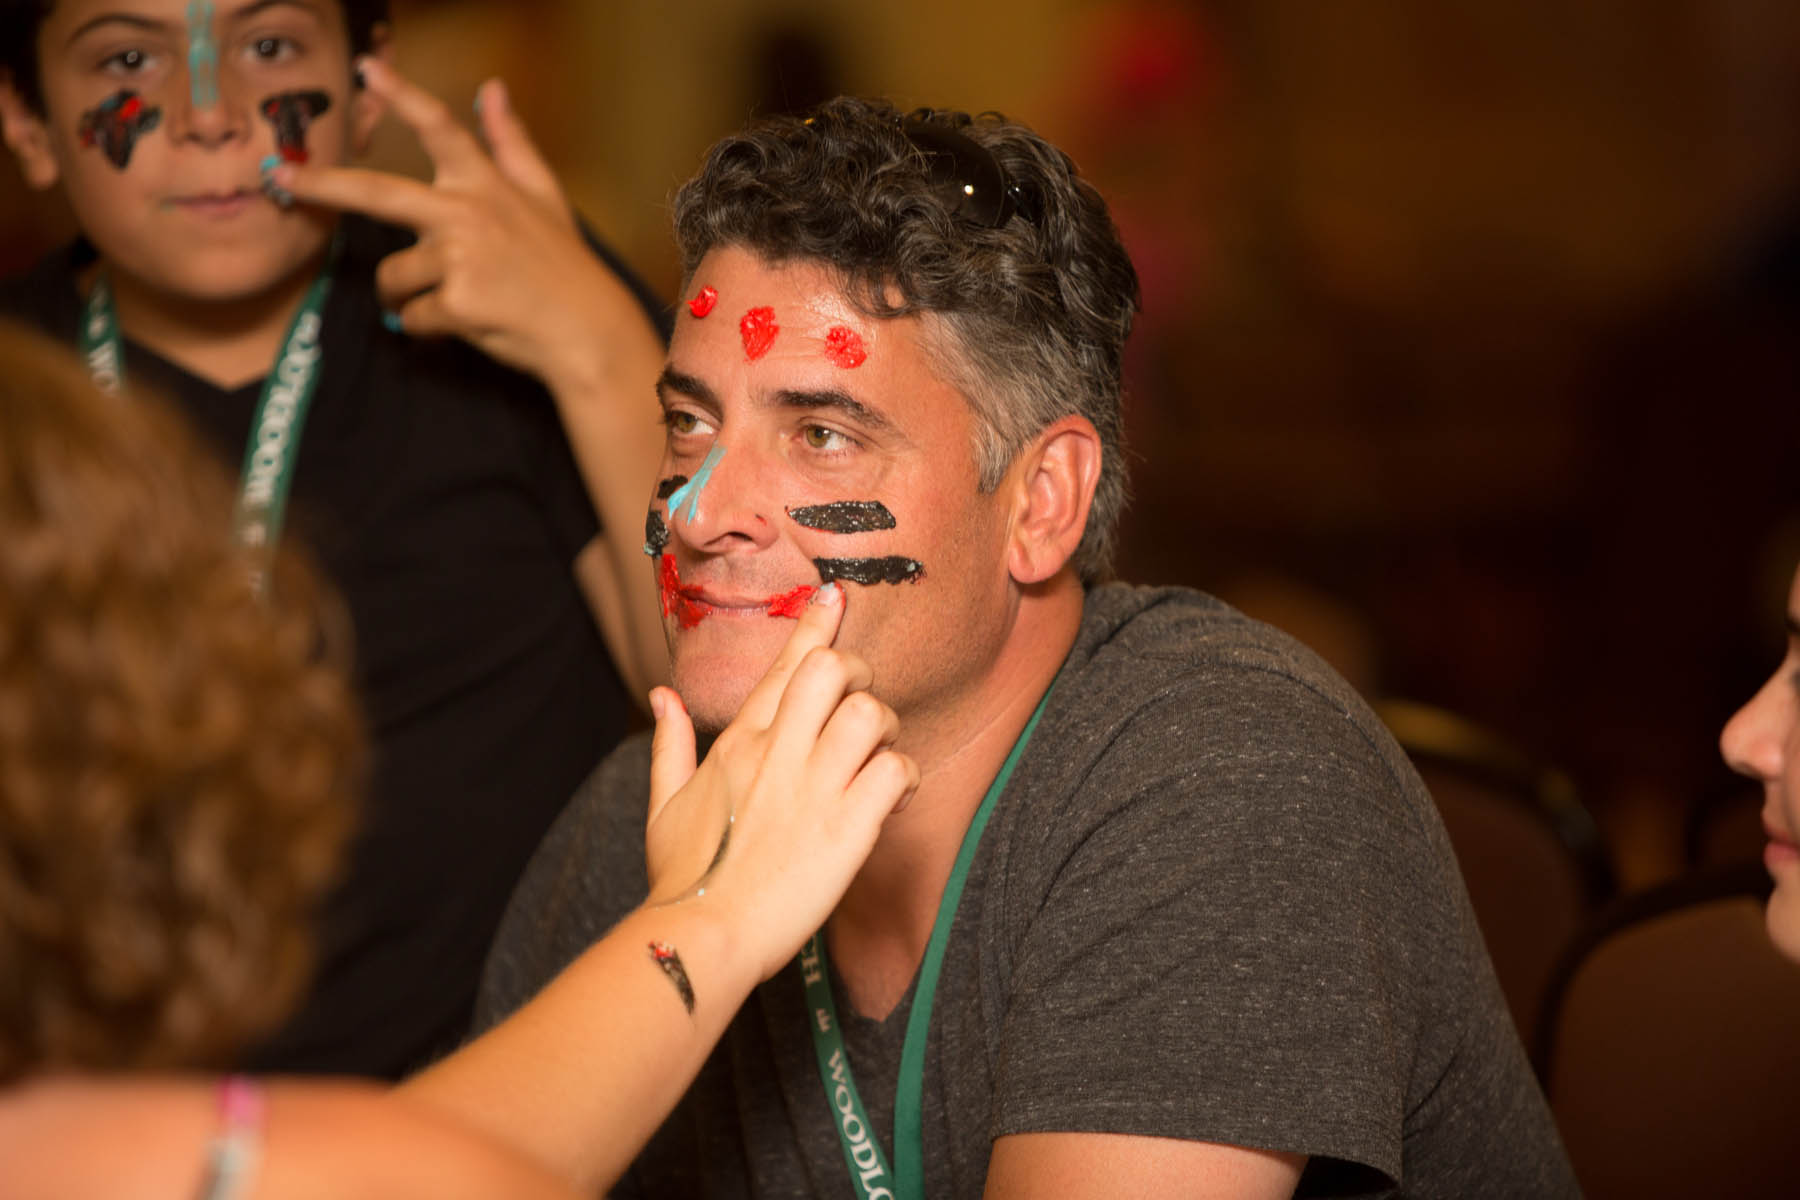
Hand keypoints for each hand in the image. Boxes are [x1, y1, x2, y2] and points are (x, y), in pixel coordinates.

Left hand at [268, 58, 644, 391]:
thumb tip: (492, 88)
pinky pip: (413, 316)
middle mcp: (468, 213)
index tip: (369, 70)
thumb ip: (511, 142)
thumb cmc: (565, 266)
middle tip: (281, 177)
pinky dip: (428, 327)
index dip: (403, 96)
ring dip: (407, 294)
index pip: (441, 129)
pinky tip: (464, 323)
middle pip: (377, 192)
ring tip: (448, 300)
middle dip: (322, 184)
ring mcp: (460, 258)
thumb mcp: (545, 196)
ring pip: (395, 275)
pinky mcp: (456, 302)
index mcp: (486, 184)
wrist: (588, 330)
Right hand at [643, 584, 917, 978]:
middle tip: (862, 702)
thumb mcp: (663, 805)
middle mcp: (777, 754)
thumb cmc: (682, 878)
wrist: (702, 935)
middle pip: (833, 670)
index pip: (784, 665)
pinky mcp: (846, 829)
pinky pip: (896, 771)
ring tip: (879, 754)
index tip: (835, 595)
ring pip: (871, 713)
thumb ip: (670, 743)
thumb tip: (661, 696)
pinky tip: (893, 798)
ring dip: (886, 726)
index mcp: (738, 743)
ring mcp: (813, 788)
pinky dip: (905, 777)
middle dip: (858, 672)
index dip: (815, 623)